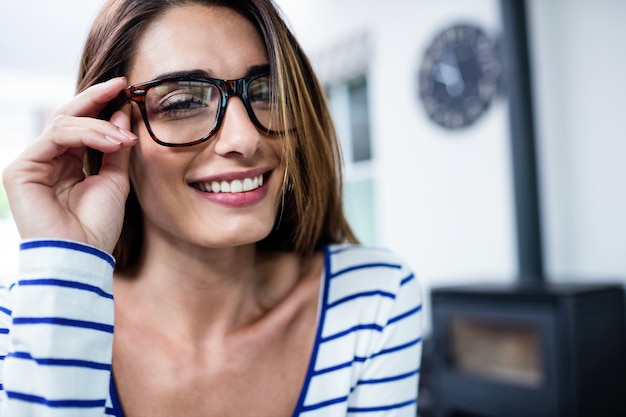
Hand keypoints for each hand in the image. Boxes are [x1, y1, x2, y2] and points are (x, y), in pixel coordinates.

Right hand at [2, 77, 137, 253]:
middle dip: (96, 98)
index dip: (100, 104)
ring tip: (126, 138)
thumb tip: (122, 113)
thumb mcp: (115, 180)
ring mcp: (31, 163)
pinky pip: (55, 138)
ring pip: (63, 124)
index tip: (125, 88)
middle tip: (121, 85)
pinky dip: (87, 134)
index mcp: (66, 163)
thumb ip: (116, 148)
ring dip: (100, 126)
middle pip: (67, 116)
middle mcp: (46, 160)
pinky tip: (113, 142)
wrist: (83, 256)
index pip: (80, 125)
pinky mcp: (21, 170)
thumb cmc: (97, 225)